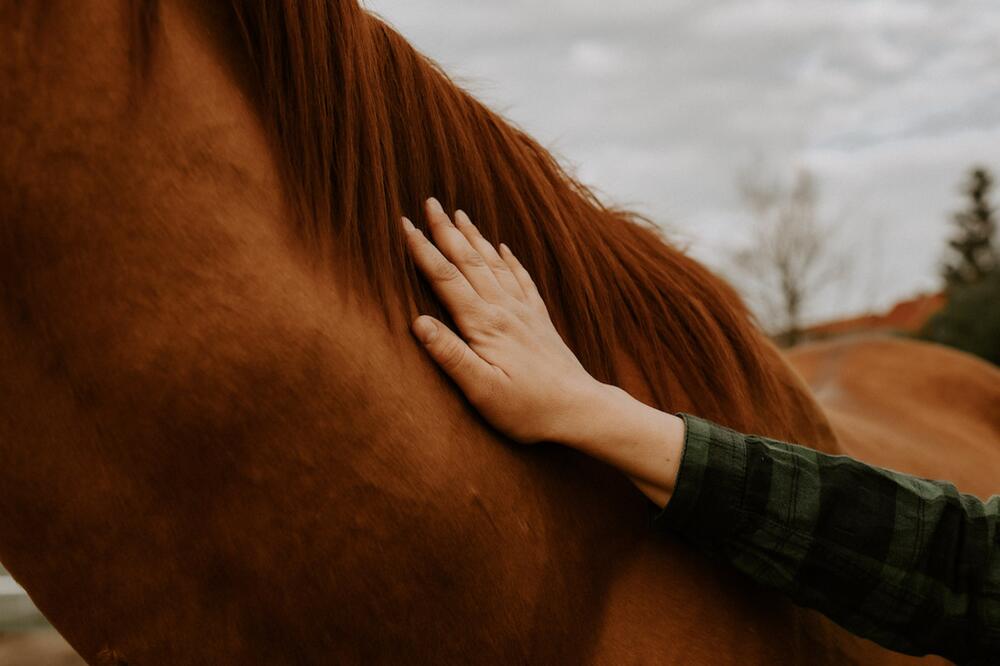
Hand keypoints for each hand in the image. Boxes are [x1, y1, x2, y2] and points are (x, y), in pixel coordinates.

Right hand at [402, 198, 605, 443]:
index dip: (423, 249)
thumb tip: (417, 322)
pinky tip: (503, 247)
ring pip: (494, 263)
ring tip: (459, 213)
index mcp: (484, 324)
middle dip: (446, 230)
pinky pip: (521, 279)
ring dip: (474, 237)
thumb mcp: (481, 390)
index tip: (404, 224)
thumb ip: (450, 355)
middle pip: (469, 261)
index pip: (445, 278)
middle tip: (429, 201)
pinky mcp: (539, 320)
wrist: (579, 410)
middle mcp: (504, 309)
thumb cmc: (527, 408)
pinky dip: (509, 259)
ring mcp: (524, 312)